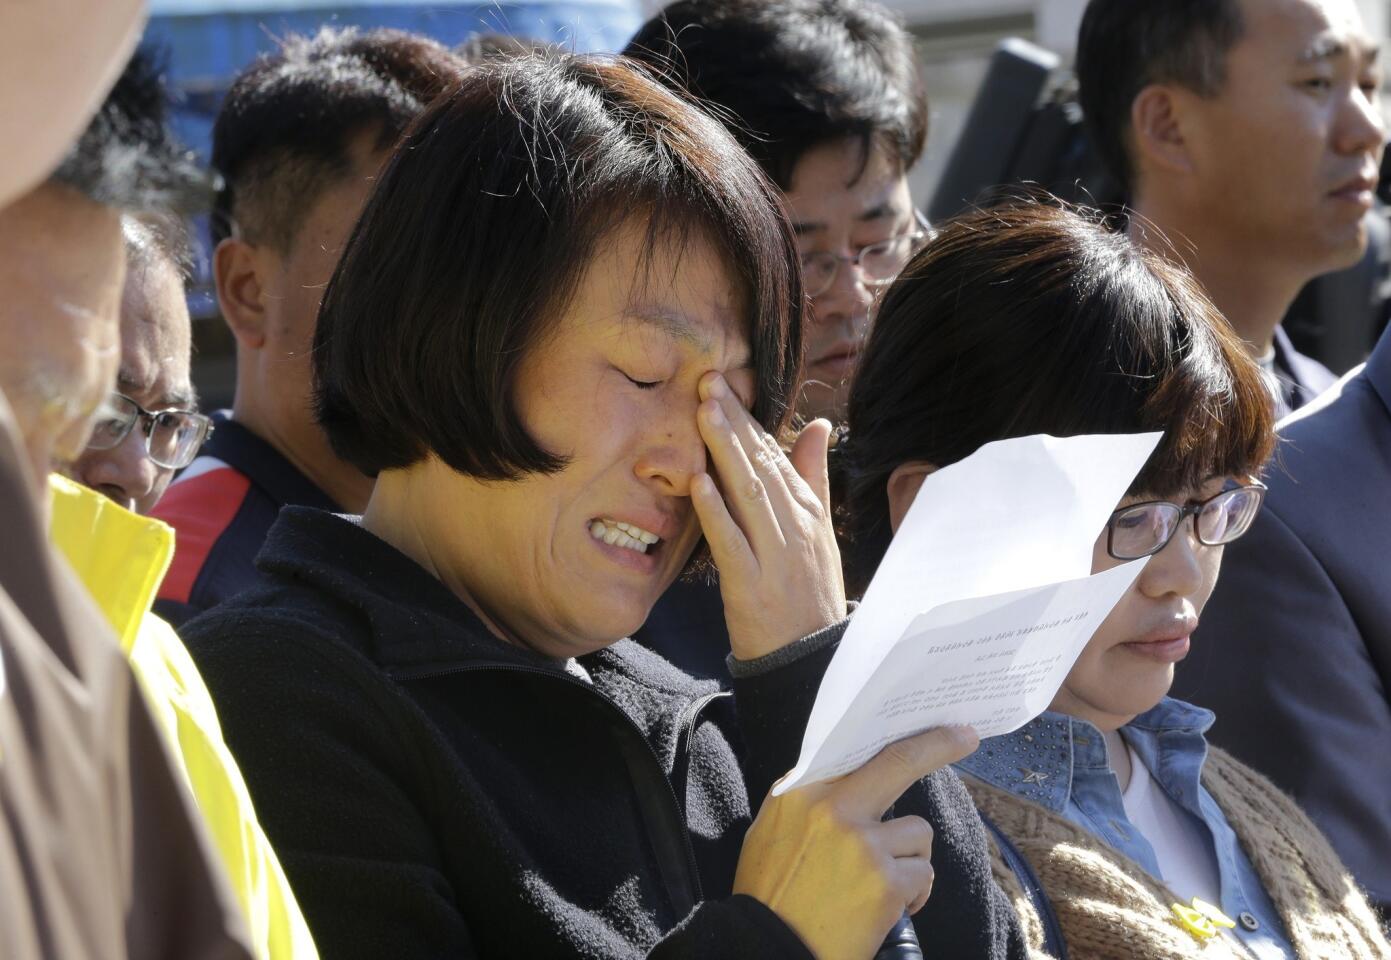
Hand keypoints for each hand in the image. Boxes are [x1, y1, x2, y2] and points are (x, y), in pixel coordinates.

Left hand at [691, 372, 845, 660]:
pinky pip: (732, 543)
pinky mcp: (753, 587)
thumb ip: (815, 476)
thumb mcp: (819, 531)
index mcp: (808, 512)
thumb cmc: (810, 593)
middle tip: (707, 382)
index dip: (749, 418)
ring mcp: (775, 556)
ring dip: (725, 451)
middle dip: (734, 422)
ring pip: (748, 495)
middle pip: (761, 466)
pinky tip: (698, 482)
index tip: (724, 384)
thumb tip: (819, 424)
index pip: (777, 455)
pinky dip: (716, 511)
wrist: (811, 660)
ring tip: (703, 413)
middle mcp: (795, 528)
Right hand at [733, 725, 979, 958]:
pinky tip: (888, 910)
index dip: (897, 737)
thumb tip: (851, 779)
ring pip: (918, 833)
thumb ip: (810, 801)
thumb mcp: (772, 830)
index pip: (858, 749)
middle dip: (938, 744)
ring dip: (909, 859)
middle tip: (966, 736)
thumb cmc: (770, 893)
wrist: (769, 949)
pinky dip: (912, 894)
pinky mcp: (886, 881)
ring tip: (881, 885)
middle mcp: (833, 808)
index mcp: (801, 791)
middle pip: (899, 761)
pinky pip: (922, 875)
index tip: (929, 726)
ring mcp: (863, 844)